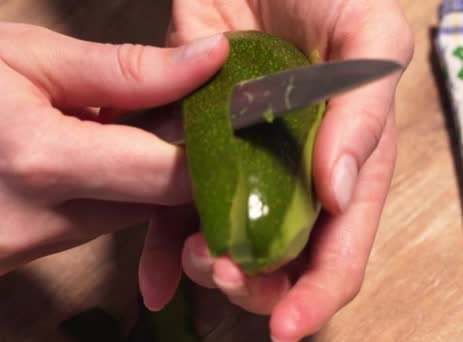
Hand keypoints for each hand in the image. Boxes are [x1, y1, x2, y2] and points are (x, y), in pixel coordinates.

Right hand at [0, 22, 227, 274]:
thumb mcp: (30, 57)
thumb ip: (127, 69)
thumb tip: (213, 58)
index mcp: (46, 163)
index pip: (173, 176)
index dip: (214, 147)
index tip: (229, 111)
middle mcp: (51, 221)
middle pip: (164, 200)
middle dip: (188, 156)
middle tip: (189, 106)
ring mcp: (43, 246)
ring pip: (140, 210)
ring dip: (154, 167)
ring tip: (139, 119)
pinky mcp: (39, 251)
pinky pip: (110, 217)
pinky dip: (124, 183)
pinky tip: (107, 145)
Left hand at [138, 1, 412, 340]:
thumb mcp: (371, 40)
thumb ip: (364, 113)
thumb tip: (337, 193)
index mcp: (347, 165)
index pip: (341, 247)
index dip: (319, 293)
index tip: (288, 326)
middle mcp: (295, 178)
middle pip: (284, 260)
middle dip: (259, 287)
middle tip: (230, 276)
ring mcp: (244, 166)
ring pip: (228, 242)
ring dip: (208, 270)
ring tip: (193, 261)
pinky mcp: (196, 145)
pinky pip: (174, 205)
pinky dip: (161, 246)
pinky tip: (152, 276)